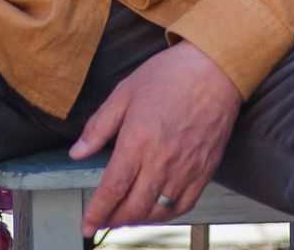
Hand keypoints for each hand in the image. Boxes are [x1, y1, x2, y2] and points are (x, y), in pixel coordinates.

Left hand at [72, 40, 242, 231]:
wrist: (217, 68)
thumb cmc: (171, 74)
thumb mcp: (125, 91)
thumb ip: (99, 125)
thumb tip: (77, 152)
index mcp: (138, 139)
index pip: (113, 189)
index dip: (97, 212)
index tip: (86, 225)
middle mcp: (162, 159)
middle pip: (134, 207)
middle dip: (114, 219)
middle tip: (104, 220)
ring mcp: (186, 166)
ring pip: (158, 210)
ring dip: (139, 219)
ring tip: (127, 216)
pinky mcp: (205, 168)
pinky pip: (184, 204)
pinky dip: (167, 214)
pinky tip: (157, 209)